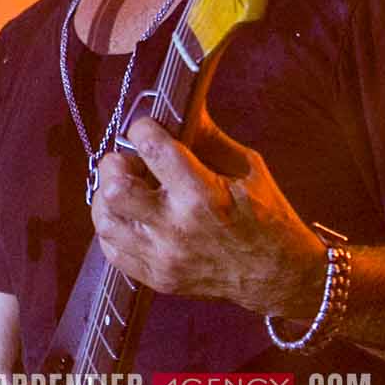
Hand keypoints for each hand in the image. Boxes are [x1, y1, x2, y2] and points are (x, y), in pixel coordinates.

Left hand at [91, 115, 324, 317]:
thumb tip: (180, 106)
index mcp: (202, 194)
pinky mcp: (158, 278)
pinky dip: (115, 228)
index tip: (147, 129)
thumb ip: (207, 136)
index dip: (141, 129)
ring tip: (128, 190)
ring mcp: (164, 258)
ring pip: (105, 222)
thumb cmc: (267, 216)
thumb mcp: (247, 168)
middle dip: (115, 165)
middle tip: (130, 162)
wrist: (279, 275)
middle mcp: (177, 228)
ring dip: (109, 198)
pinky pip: (113, 251)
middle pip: (114, 189)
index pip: (151, 148)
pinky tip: (132, 218)